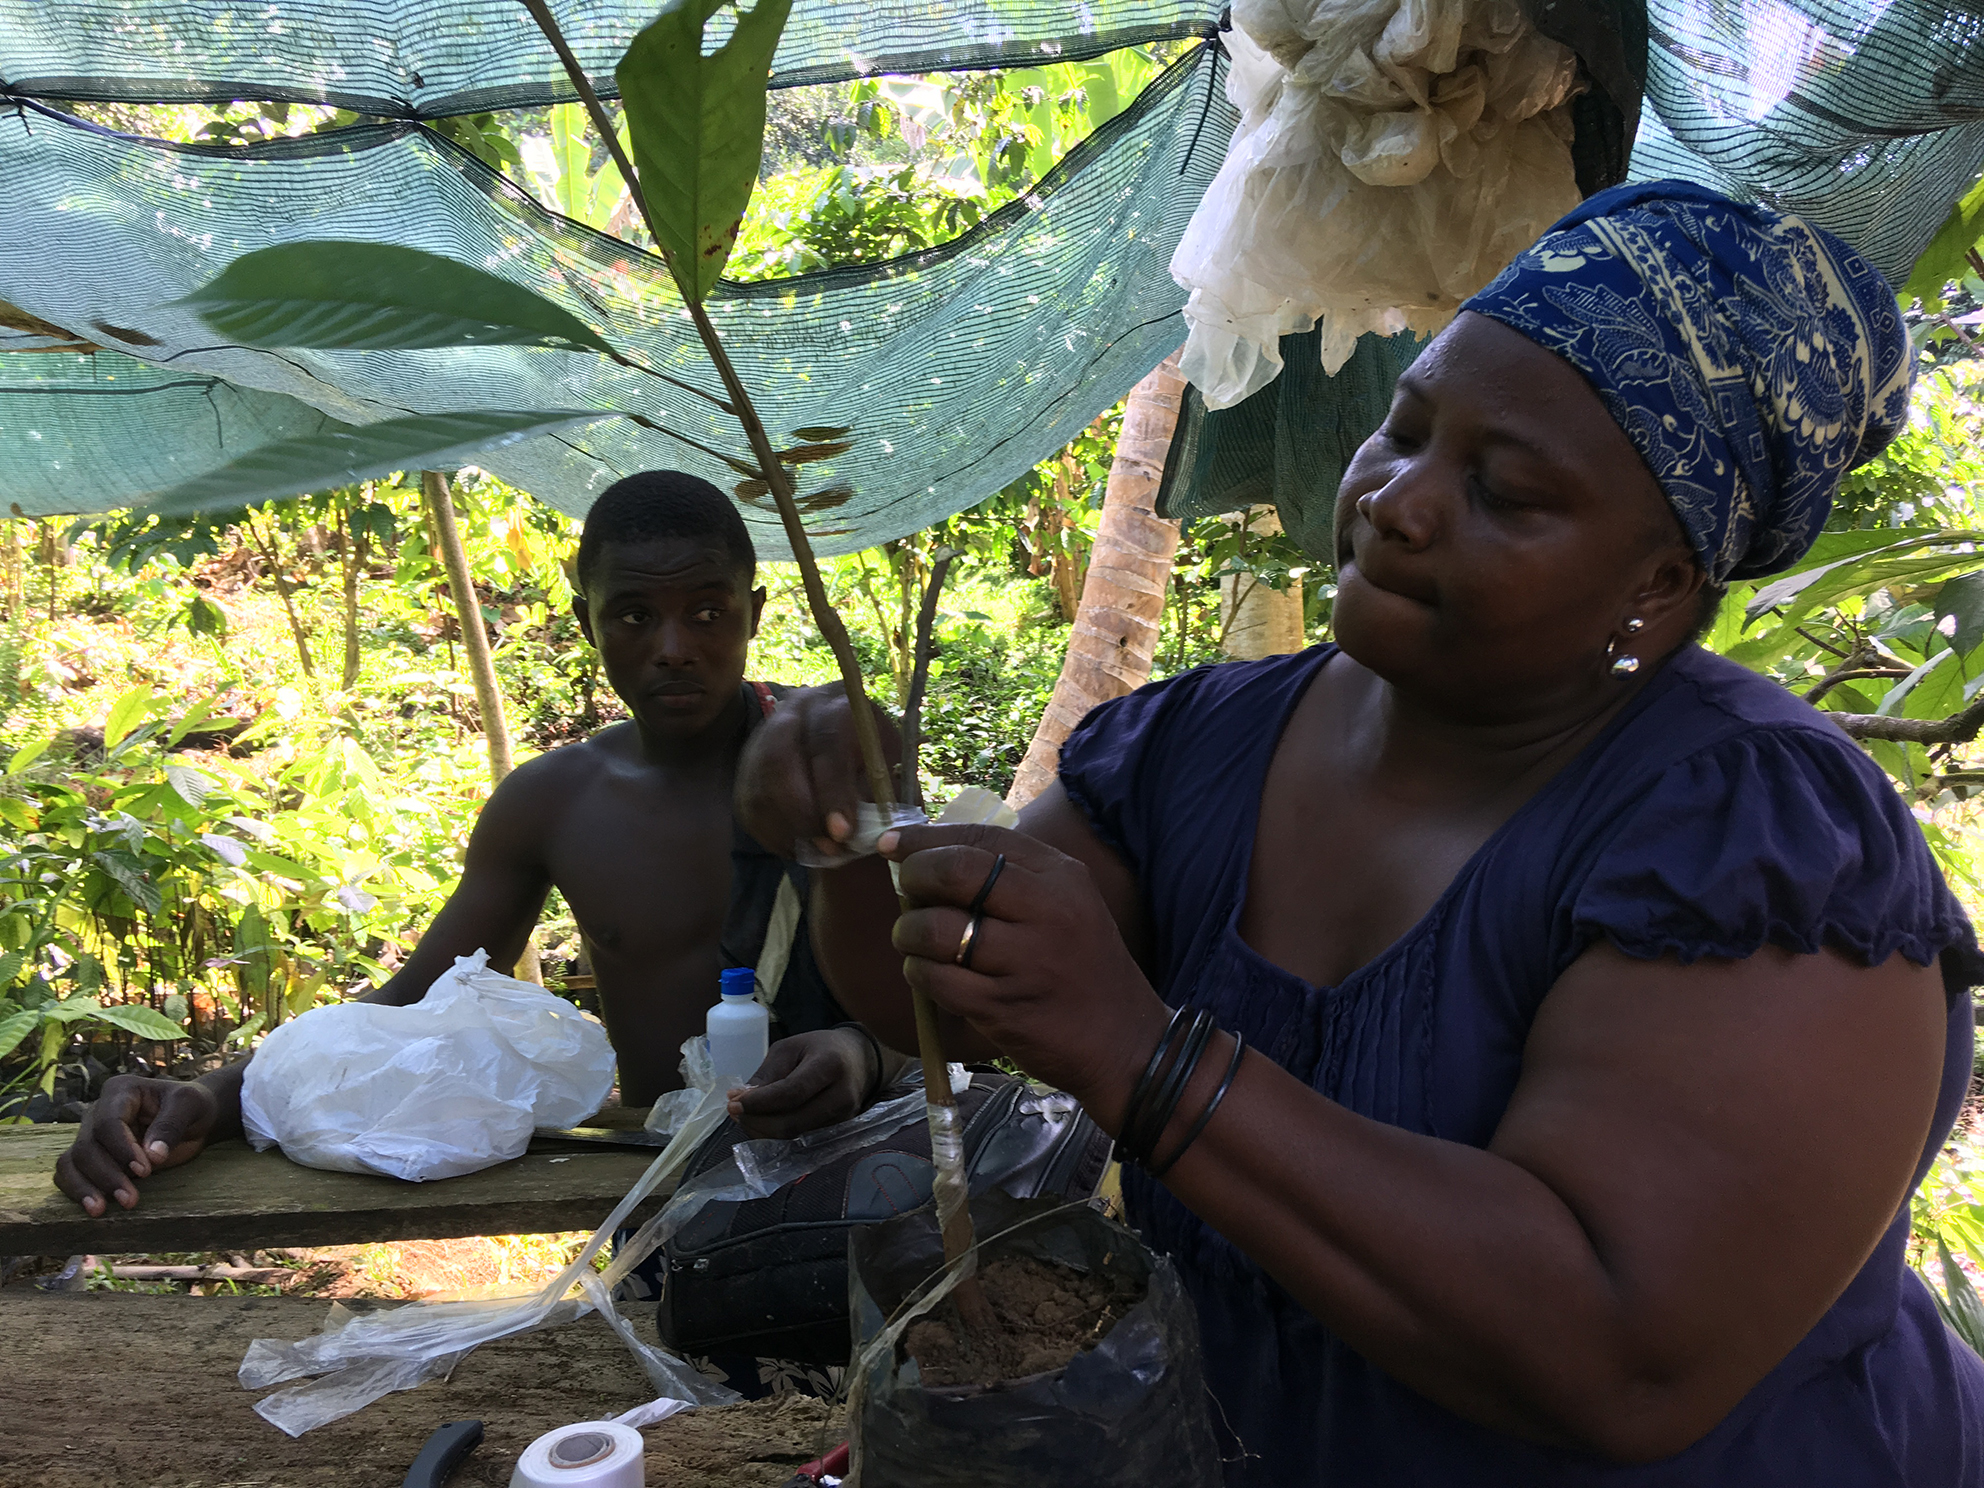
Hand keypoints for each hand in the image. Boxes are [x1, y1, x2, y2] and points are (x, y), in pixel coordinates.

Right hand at [54, 1075, 220, 1215]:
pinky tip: (94, 1207)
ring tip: (101, 1210)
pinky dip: (77, 1190)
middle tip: (130, 1200)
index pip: (108, 1122)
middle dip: (106, 1175)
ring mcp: (91, 1134)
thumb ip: (171, 1126)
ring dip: (86, 1187)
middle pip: (87, 1146)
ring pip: (73, 1161)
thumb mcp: (190, 1105)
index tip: (145, 1171)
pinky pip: (70, 1173)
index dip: (122, 1149)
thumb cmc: (191, 1106)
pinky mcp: (90, 1156)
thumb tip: (152, 1157)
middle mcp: (98, 1111)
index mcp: (120, 1091)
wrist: (193, 1118)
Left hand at [726, 1028, 878, 1138]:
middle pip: (792, 1122)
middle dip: (757, 1121)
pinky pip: (801, 1138)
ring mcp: (843, 1117)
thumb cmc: (820, 1048)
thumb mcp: (790, 1048)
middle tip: (734, 1112)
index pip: (791, 1093)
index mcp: (829, 1065)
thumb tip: (740, 1100)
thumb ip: (766, 1075)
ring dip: (763, 1130)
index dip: (759, 1103)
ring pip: (795, 1135)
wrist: (859, 1059)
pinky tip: (765, 1120)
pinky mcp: (838, 1130)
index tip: (733, 1103)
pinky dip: (776, 1133)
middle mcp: (841, 1095)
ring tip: (747, 1114)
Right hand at [736, 684, 899, 861]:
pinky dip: (773, 836)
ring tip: (819, 853)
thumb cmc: (870, 748)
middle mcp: (790, 717)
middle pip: (777, 761)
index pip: (824, 744)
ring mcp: (760, 743)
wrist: (836, 727)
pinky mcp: (746, 770)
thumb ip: (885, 790)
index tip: (844, 833)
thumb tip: (876, 833)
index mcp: (833, 707)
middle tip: (830, 848)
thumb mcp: (889, 760)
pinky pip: (748, 809)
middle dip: (802, 813)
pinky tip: (800, 849)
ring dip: (788, 830)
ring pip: (758, 788)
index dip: (832, 792)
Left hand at [882, 822, 1170, 1128]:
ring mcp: (1026, 960)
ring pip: (936, 928)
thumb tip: (930, 856)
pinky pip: (936, 979)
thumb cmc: (1083, 969)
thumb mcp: (1068, 905)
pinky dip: (919, 973)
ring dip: (908, 931)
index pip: (982, 838)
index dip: (926, 838)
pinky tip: (928, 974)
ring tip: (913, 939)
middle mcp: (1047, 910)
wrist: (1125, 1044)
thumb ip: (1011, 878)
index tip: (892, 844)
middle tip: (904, 890)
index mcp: (1061, 876)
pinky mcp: (1004, 1007)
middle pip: (955, 871)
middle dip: (914, 876)